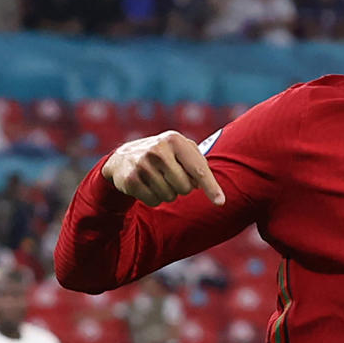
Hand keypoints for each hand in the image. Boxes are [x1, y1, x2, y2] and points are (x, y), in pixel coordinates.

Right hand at [102, 131, 223, 207]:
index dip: (211, 187)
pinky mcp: (131, 179)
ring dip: (168, 193)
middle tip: (171, 177)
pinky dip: (154, 198)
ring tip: (158, 180)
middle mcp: (158, 149)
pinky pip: (154, 201)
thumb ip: (199, 163)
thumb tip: (206, 187)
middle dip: (182, 187)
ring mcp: (142, 164)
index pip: (198, 169)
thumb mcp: (180, 150)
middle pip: (185, 187)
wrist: (122, 158)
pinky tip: (147, 186)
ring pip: (170, 196)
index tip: (221, 202)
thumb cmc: (163, 155)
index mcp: (175, 140)